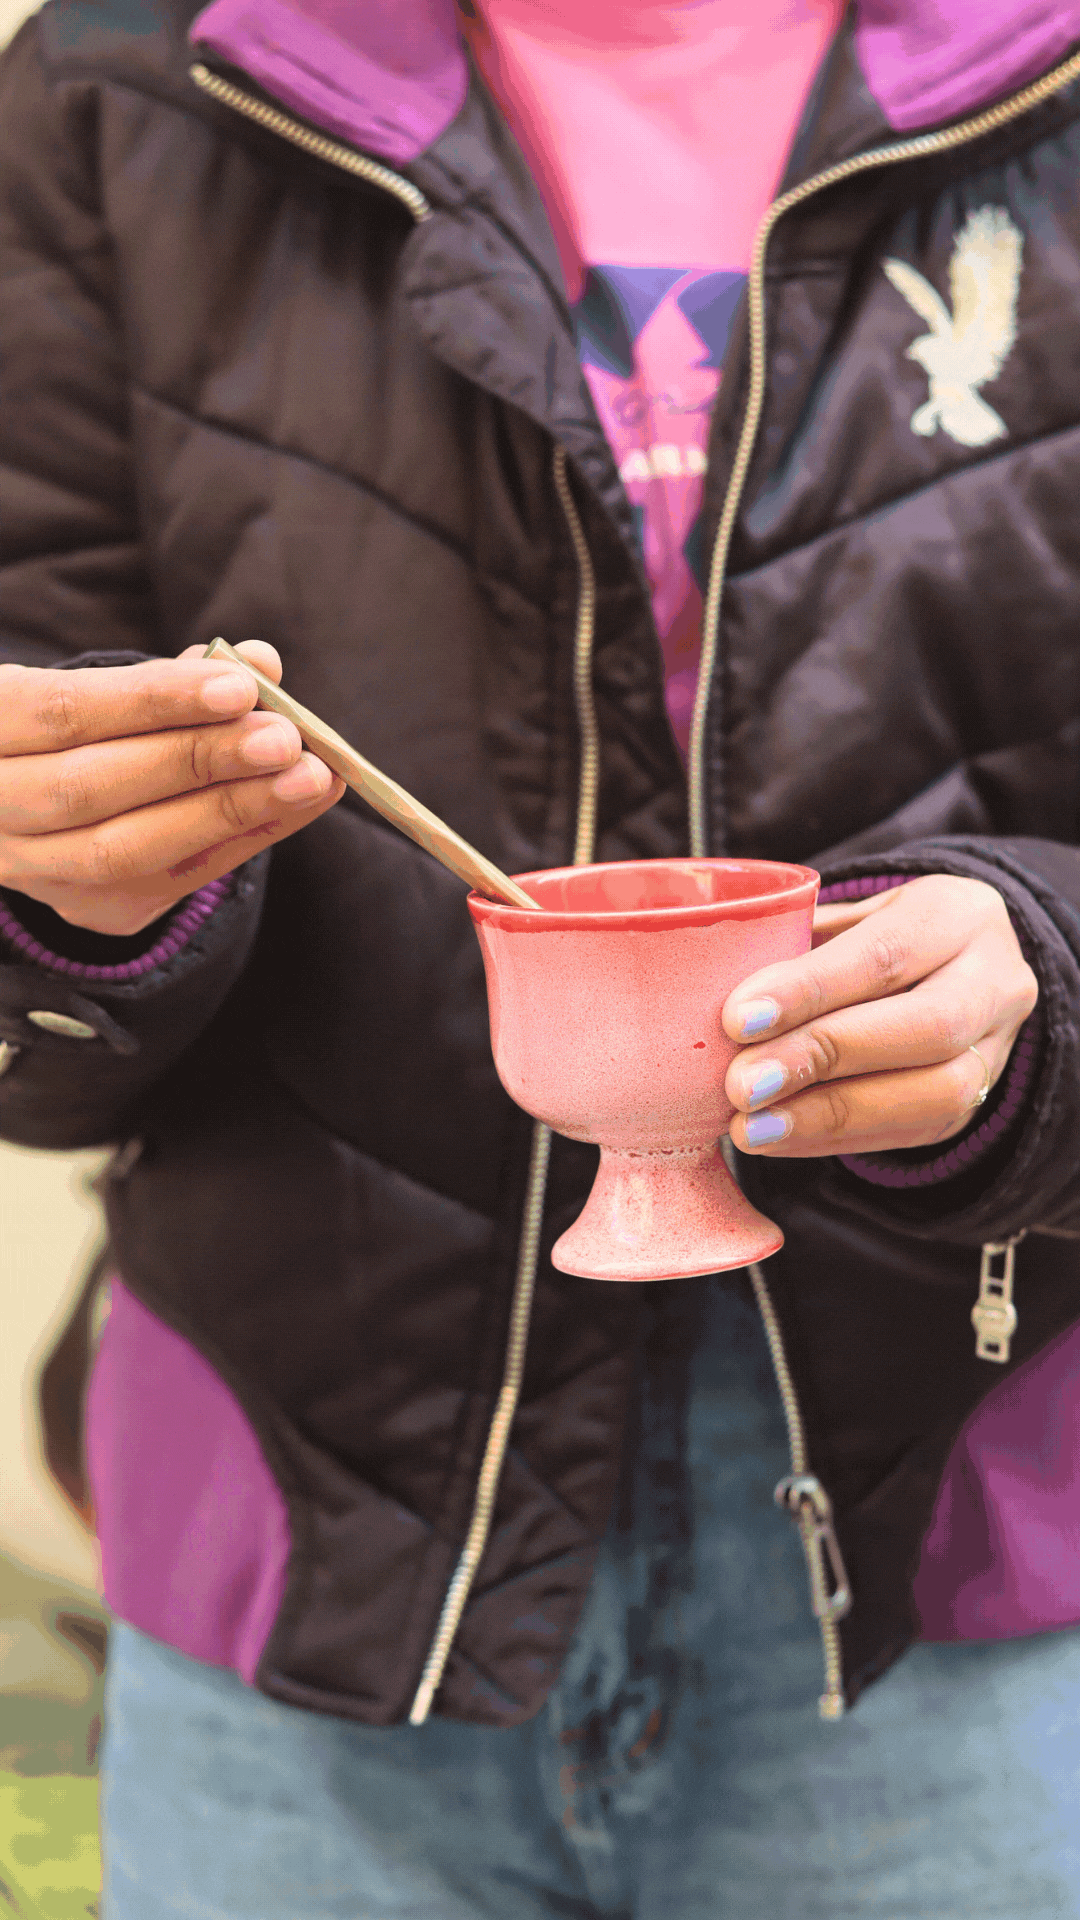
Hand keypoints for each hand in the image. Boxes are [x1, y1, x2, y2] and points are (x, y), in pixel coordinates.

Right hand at [0, 641, 344, 935]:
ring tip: (308, 778)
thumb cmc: (87, 726)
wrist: (41, 803)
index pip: (67, 712)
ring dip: (228, 810)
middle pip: (92, 787)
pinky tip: (297, 806)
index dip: (153, 700)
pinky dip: (242, 842)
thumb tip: (259, 662)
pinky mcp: (86, 908)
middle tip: (286, 739)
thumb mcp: (110, 689)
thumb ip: (177, 675)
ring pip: (124, 850)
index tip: (240, 687)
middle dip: (198, 761)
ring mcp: (31, 868)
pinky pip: (170, 881)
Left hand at [722, 876, 1037, 1157]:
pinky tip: (779, 1139)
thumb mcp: (844, 916)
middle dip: (824, 1058)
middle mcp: (996, 980)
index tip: (737, 1019)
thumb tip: (707, 989)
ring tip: (752, 1128)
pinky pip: (914, 1131)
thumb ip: (795, 942)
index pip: (886, 953)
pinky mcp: (975, 1104)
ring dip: (830, 1116)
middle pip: (925, 1026)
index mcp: (958, 914)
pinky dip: (838, 1139)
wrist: (950, 969)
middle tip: (741, 1085)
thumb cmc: (872, 936)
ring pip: (936, 1092)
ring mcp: (997, 1049)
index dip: (811, 989)